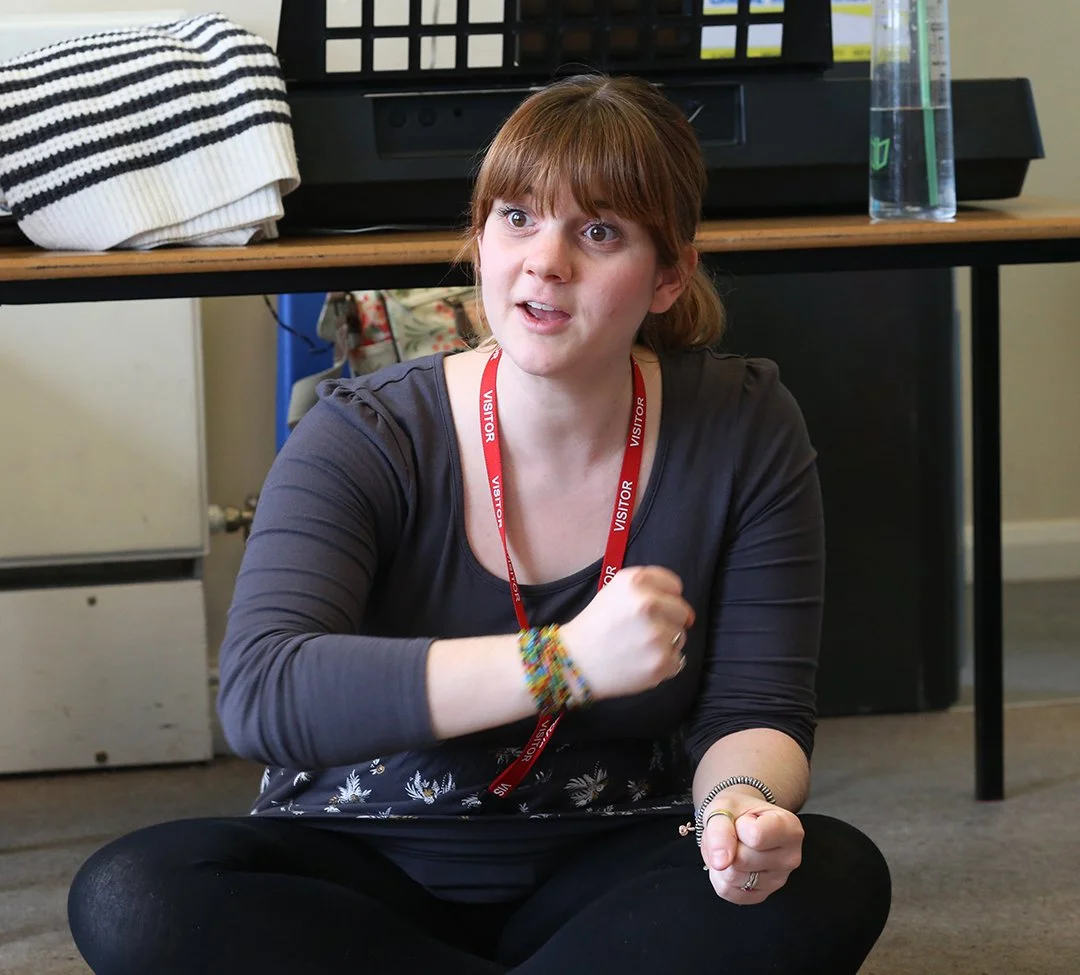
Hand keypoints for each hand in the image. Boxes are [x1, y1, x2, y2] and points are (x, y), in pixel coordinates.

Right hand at [559, 566, 693, 699]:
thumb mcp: (614, 590)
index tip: (654, 607)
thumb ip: (646, 587)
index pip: (674, 585)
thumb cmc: (595, 625)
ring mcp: (657, 634)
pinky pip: (677, 660)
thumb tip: (682, 607)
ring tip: (638, 647)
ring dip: (665, 643)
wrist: (574, 662)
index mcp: (634, 581)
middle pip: (682, 611)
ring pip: (680, 636)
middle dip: (668, 620)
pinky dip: (662, 664)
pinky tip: (640, 662)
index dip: (666, 597)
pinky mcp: (661, 661)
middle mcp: (648, 603)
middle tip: (644, 631)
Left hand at [699, 790, 803, 904]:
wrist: (739, 820)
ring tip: (732, 846)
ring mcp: (778, 880)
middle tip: (735, 834)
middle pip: (741, 859)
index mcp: (790, 828)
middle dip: (727, 845)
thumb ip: (720, 830)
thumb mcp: (725, 805)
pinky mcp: (762, 895)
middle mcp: (790, 857)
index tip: (744, 821)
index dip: (738, 827)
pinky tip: (731, 862)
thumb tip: (720, 862)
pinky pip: (728, 891)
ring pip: (733, 877)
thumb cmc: (737, 811)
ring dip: (721, 860)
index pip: (755, 836)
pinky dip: (719, 876)